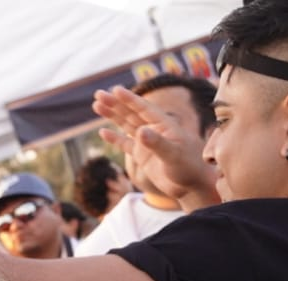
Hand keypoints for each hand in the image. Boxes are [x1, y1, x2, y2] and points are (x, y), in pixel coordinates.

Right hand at [93, 86, 217, 206]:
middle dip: (115, 103)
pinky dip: (114, 138)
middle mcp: (154, 130)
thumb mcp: (173, 155)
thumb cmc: (188, 167)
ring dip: (112, 116)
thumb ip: (157, 143)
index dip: (129, 99)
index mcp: (163, 125)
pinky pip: (125, 144)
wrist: (190, 185)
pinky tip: (103, 131)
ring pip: (126, 125)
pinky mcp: (142, 155)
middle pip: (131, 113)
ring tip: (97, 105)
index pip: (143, 109)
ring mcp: (146, 142)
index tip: (115, 90)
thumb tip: (140, 132)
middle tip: (98, 94)